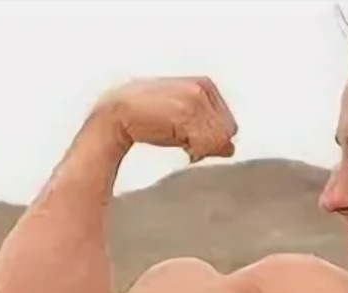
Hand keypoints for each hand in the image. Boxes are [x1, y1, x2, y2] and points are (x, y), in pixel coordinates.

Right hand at [94, 76, 237, 162]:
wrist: (116, 113)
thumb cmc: (147, 119)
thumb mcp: (183, 121)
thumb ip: (208, 130)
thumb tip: (231, 148)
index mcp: (205, 85)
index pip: (229, 124)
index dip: (212, 139)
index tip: (189, 140)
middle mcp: (203, 87)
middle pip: (227, 131)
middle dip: (208, 143)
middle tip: (184, 143)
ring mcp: (195, 97)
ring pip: (219, 138)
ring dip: (200, 148)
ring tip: (180, 142)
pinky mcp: (186, 110)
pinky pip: (207, 142)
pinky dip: (195, 151)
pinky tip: (179, 146)